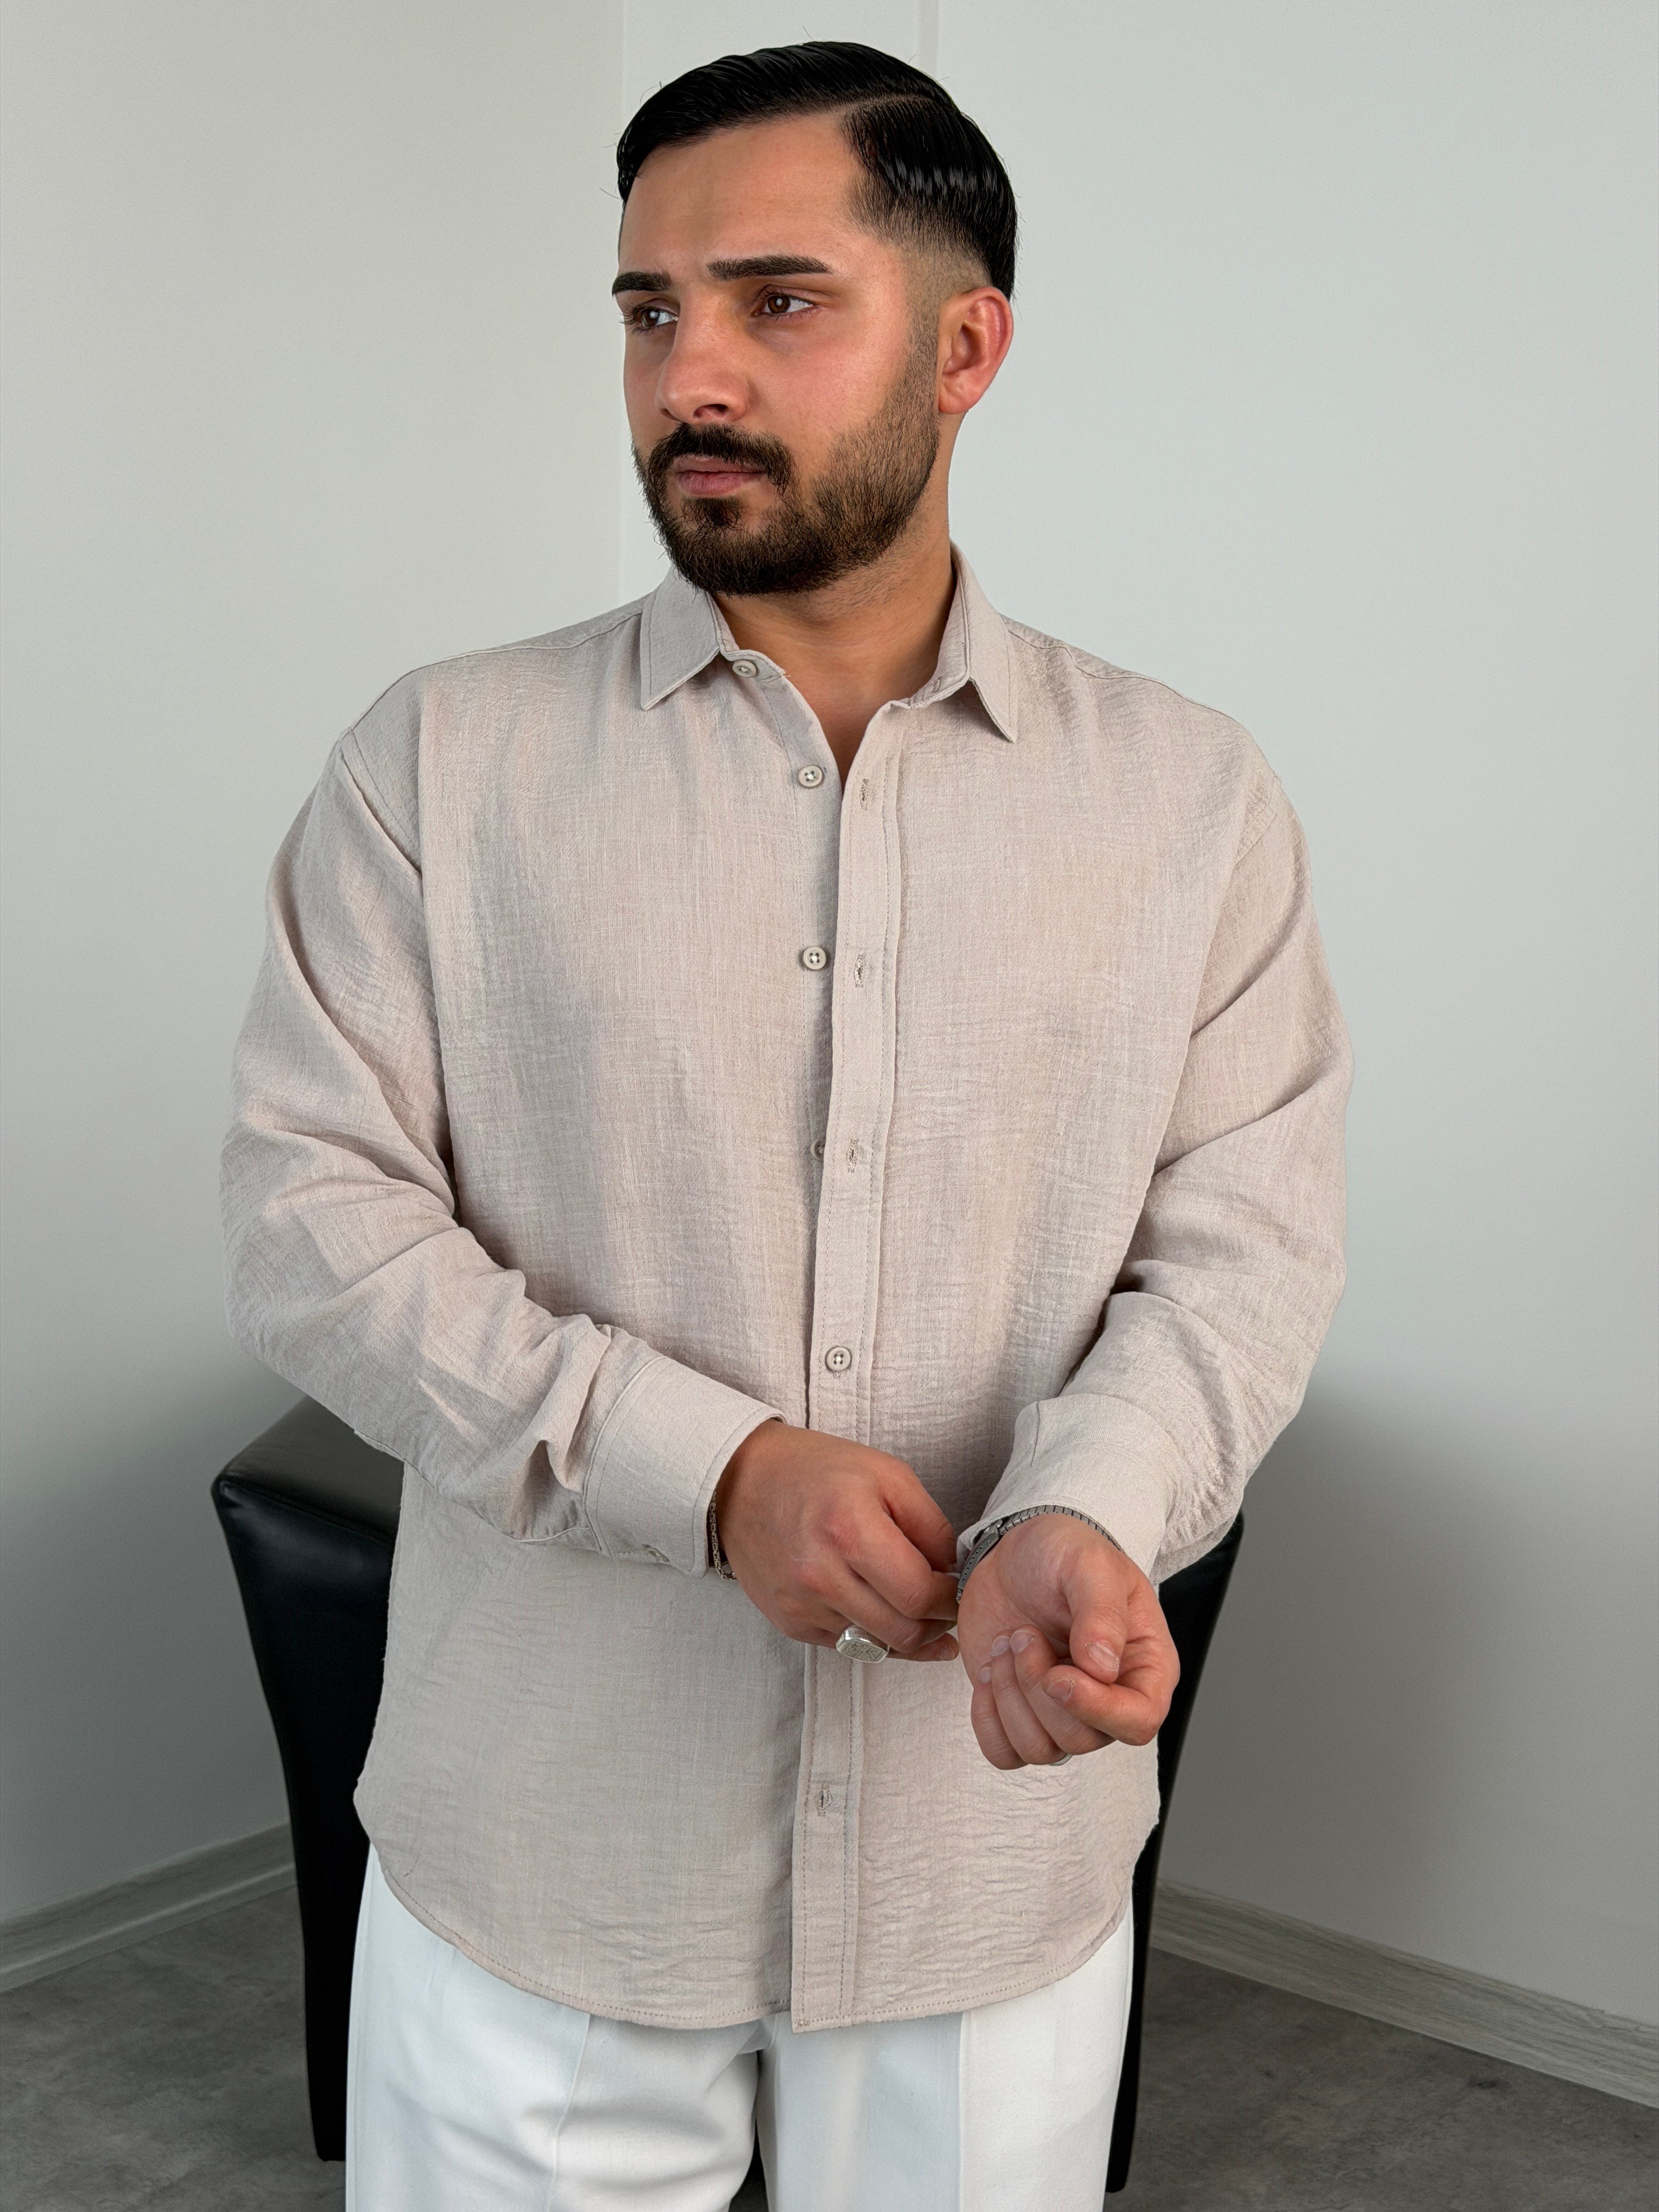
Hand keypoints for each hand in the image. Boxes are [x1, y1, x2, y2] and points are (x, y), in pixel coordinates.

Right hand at [712, 1421, 960, 1660]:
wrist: (741, 1481)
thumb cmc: (816, 1470)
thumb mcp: (887, 1474)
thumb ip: (930, 1525)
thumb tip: (953, 1572)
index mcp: (850, 1530)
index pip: (920, 1594)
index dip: (951, 1600)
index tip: (958, 1589)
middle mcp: (821, 1575)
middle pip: (903, 1631)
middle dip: (937, 1624)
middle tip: (947, 1608)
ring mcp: (801, 1604)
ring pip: (877, 1647)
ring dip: (909, 1636)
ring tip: (922, 1614)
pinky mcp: (789, 1621)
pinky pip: (846, 1646)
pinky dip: (872, 1636)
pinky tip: (882, 1614)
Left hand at [955, 1514, 1178, 1768]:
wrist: (1013, 1554)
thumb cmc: (1063, 1552)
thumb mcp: (1089, 1564)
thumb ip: (1101, 1612)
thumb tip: (1103, 1670)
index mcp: (1144, 1665)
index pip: (1139, 1721)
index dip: (1097, 1710)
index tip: (1058, 1675)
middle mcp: (1109, 1699)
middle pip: (1080, 1739)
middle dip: (1038, 1687)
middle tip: (1023, 1633)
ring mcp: (1064, 1712)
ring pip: (1040, 1750)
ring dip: (1010, 1697)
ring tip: (1007, 1643)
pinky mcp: (1023, 1715)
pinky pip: (1005, 1754)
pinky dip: (987, 1720)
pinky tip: (989, 1671)